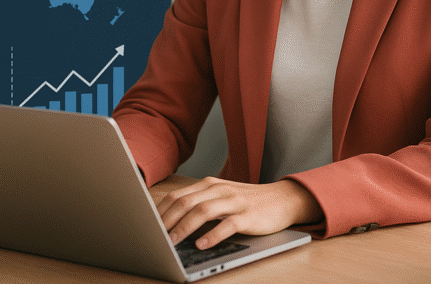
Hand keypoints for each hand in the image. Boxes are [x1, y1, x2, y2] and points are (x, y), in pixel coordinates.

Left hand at [156, 176, 321, 249]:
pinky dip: (212, 235)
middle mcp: (219, 189)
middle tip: (154, 236)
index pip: (178, 196)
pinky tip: (202, 244)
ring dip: (184, 227)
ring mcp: (234, 201)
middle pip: (185, 202)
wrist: (283, 199)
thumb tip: (172, 221)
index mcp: (209, 185)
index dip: (160, 211)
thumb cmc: (248, 202)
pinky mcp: (248, 215)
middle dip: (167, 220)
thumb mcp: (221, 198)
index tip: (147, 225)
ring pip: (203, 211)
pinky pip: (227, 225)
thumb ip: (200, 204)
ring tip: (172, 242)